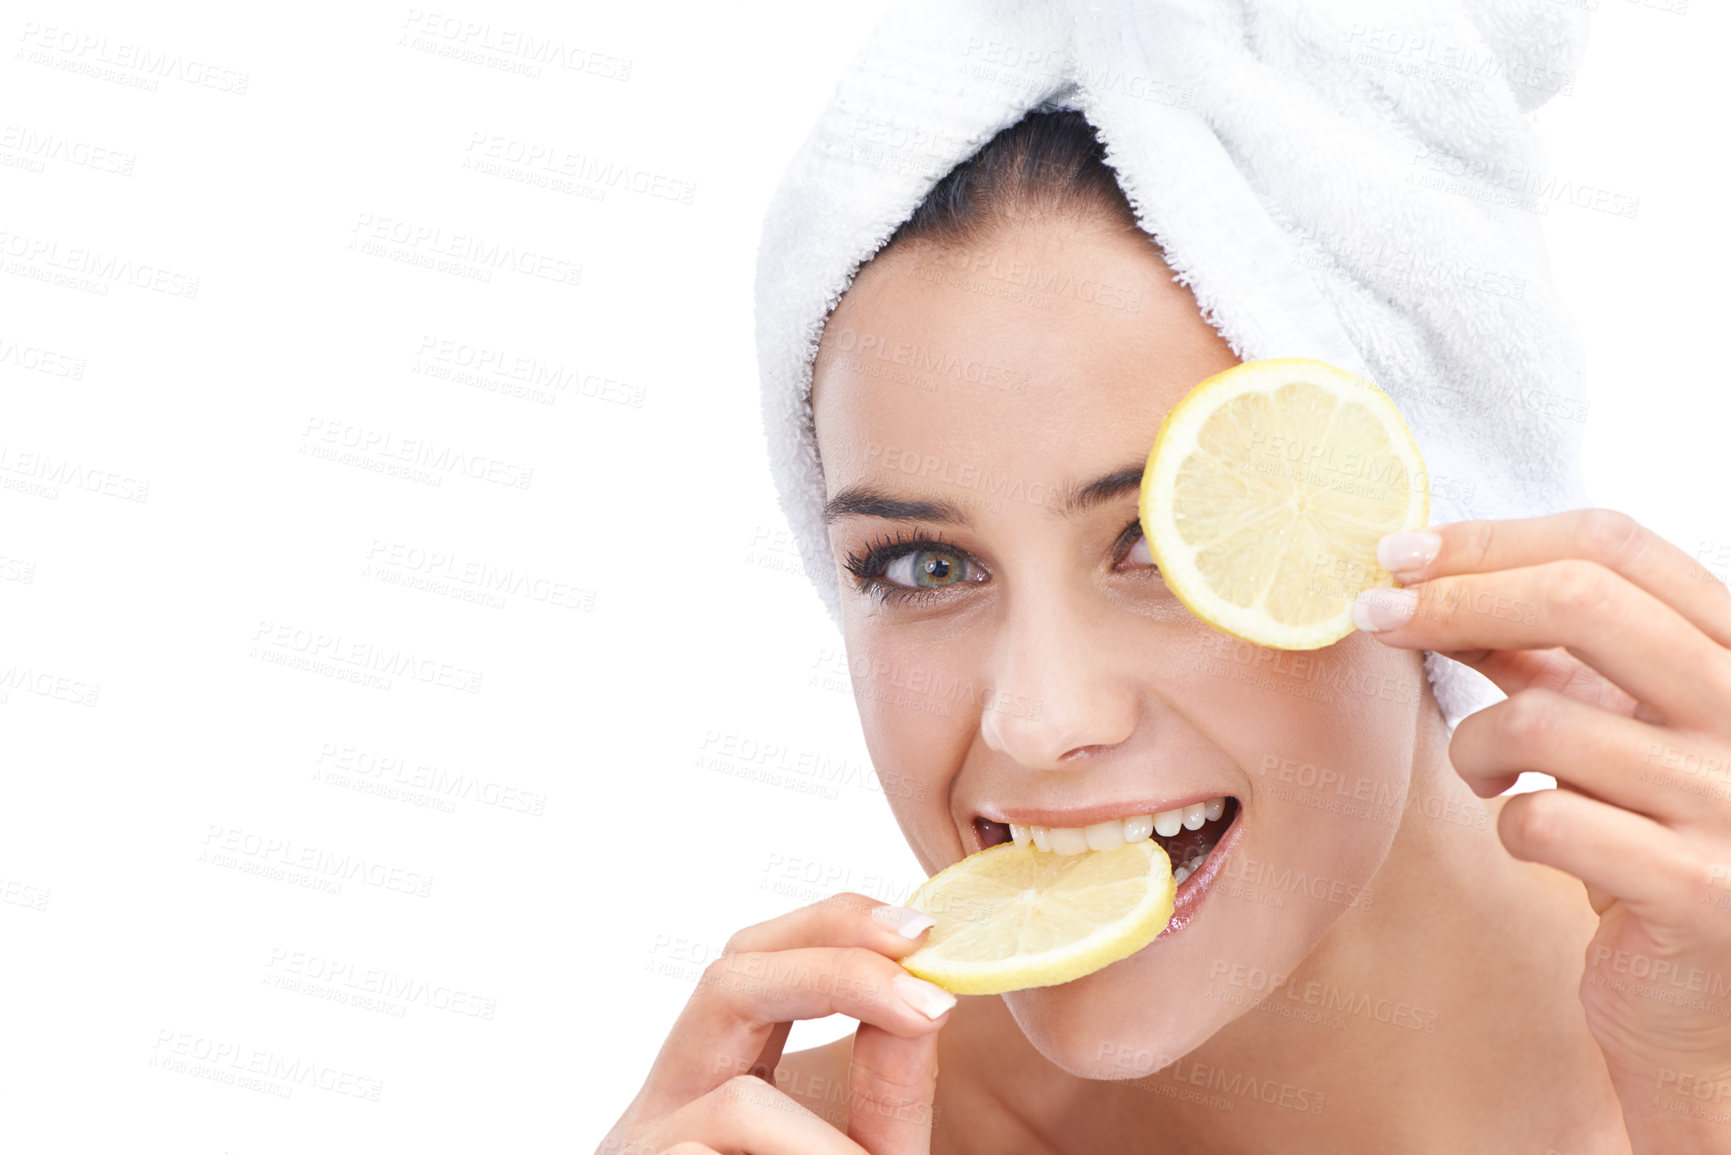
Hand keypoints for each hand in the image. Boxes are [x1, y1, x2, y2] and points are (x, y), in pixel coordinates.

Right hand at [599, 893, 953, 1154]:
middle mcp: (667, 1097)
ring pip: (739, 1102)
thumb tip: (925, 999)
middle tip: (926, 997)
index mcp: (714, 1070)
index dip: (832, 925)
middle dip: (833, 969)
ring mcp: (644, 1151)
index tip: (920, 931)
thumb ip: (887, 1091)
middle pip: (725, 977)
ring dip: (833, 1146)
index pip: (757, 957)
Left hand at [1353, 509, 1730, 1149]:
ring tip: (1483, 774)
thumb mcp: (1602, 717)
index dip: (1490, 539)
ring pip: (1541, 718)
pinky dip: (1506, 823)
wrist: (1699, 998)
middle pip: (1582, 600)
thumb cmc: (1641, 833)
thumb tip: (1420, 570)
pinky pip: (1543, 820)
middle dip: (1452, 599)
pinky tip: (1526, 836)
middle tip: (1371, 616)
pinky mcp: (1698, 893)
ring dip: (1473, 744)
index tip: (1395, 552)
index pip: (1614, 543)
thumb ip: (1535, 646)